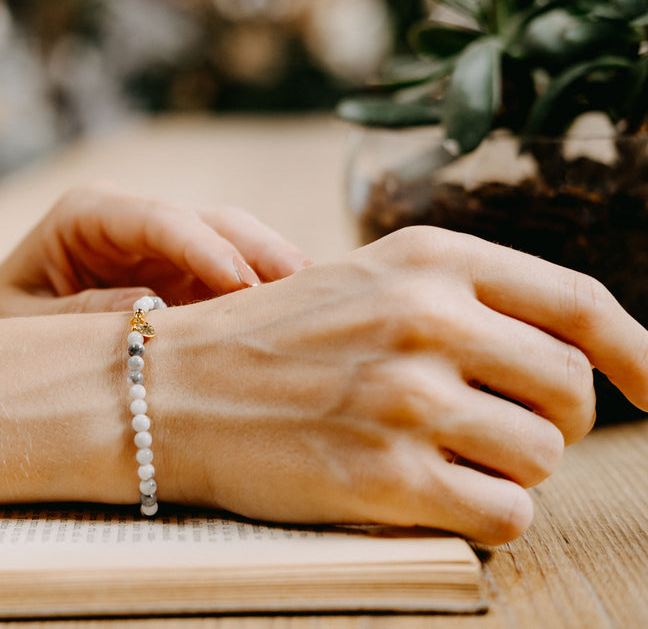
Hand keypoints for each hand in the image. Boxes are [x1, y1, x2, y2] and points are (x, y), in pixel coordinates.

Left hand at [0, 181, 310, 316]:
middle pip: (210, 223)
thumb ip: (77, 318)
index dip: (204, 247)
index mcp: (88, 214)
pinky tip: (300, 323)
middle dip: (260, 253)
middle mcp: (135, 222)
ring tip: (322, 308)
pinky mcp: (183, 279)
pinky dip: (264, 300)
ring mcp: (164, 250)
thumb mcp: (17, 324)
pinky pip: (232, 284)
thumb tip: (150, 317)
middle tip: (308, 291)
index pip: (158, 219)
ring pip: (235, 247)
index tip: (240, 281)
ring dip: (275, 275)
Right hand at [157, 226, 647, 543]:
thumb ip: (461, 300)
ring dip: (511, 471)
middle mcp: (425, 318)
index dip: (637, 350)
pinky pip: (505, 515)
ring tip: (448, 461)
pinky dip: (490, 516)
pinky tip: (440, 499)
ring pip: (542, 458)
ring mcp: (406, 397)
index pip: (577, 301)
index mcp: (427, 259)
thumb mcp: (365, 282)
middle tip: (503, 433)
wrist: (174, 389)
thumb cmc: (271, 340)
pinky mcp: (385, 475)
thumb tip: (576, 355)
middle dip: (555, 424)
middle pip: (570, 389)